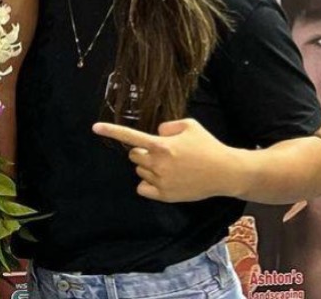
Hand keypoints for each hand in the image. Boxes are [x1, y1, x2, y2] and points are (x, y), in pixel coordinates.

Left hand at [92, 118, 238, 202]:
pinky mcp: (165, 196)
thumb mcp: (190, 125)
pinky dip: (147, 183)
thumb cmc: (207, 146)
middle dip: (143, 152)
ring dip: (148, 167)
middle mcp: (158, 164)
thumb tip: (156, 133)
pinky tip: (163, 179)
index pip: (131, 136)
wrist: (225, 172)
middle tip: (162, 153)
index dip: (111, 131)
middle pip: (134, 156)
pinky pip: (142, 188)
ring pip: (140, 171)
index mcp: (162, 145)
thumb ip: (168, 126)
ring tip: (171, 166)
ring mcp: (161, 181)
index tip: (95, 127)